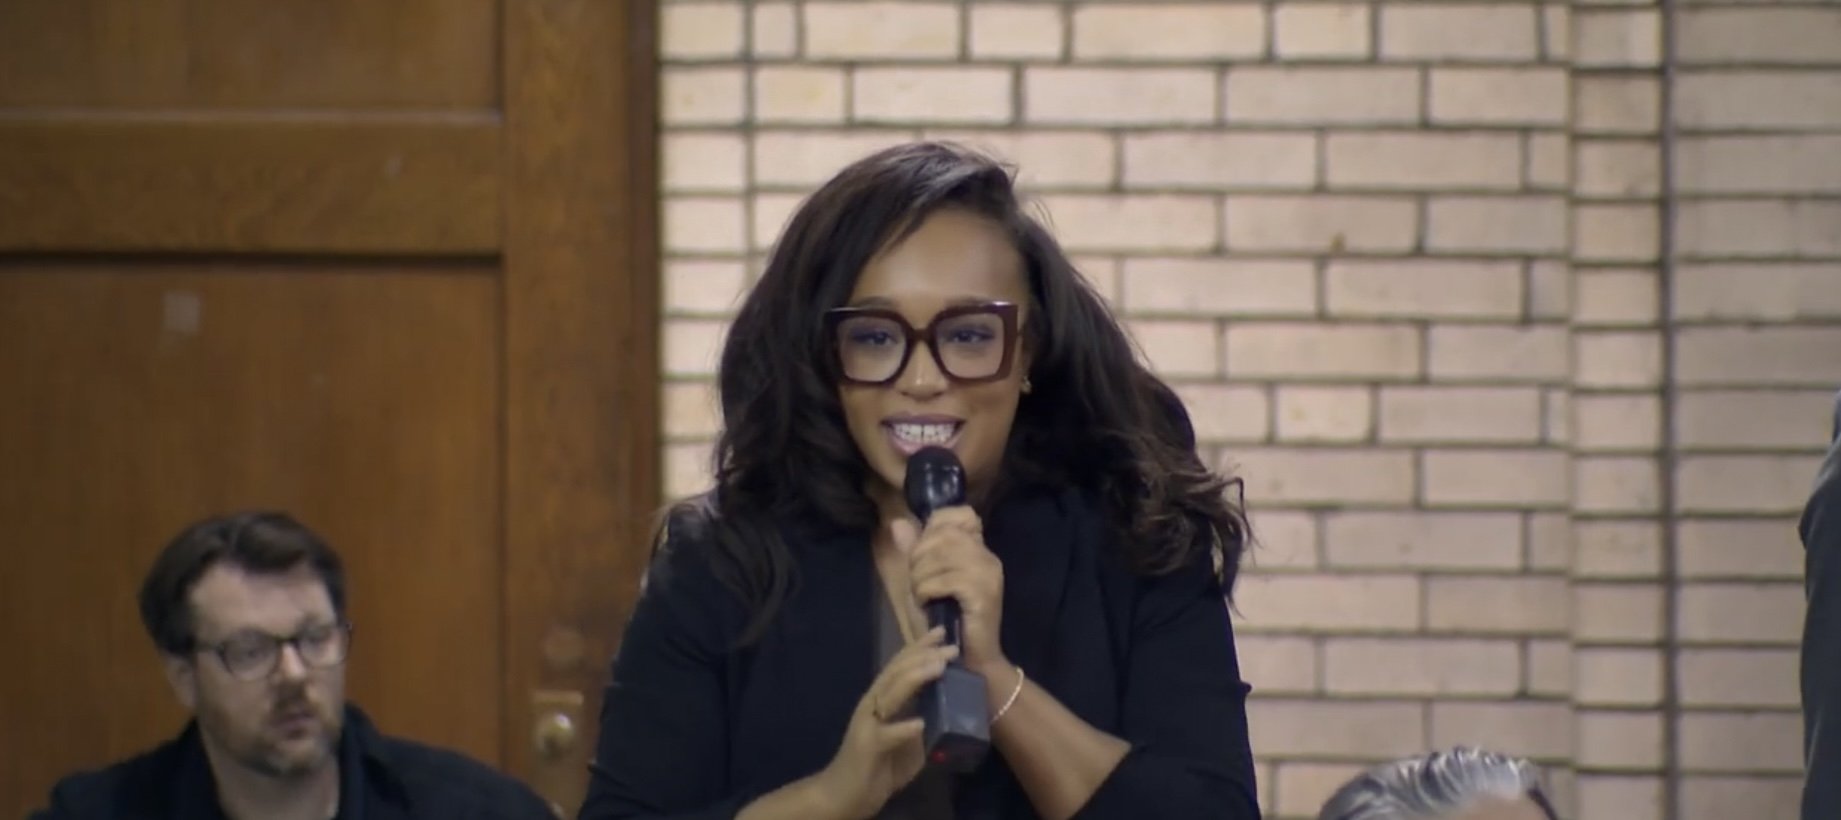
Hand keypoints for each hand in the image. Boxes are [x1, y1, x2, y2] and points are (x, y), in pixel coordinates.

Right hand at [812, 626, 955, 819]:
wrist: (844, 795)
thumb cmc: (877, 765)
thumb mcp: (907, 740)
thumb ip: (923, 722)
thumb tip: (950, 710)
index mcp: (882, 700)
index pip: (901, 666)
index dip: (920, 648)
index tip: (943, 632)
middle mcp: (873, 705)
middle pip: (897, 672)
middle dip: (923, 656)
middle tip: (949, 646)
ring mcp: (868, 724)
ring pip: (891, 694)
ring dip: (915, 679)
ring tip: (938, 668)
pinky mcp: (866, 747)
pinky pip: (886, 735)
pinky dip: (903, 728)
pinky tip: (919, 723)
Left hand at [892, 507, 1008, 676]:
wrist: (968, 661)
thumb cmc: (945, 624)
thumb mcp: (923, 582)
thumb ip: (914, 552)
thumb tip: (899, 523)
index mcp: (978, 549)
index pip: (961, 514)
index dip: (935, 527)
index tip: (924, 555)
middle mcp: (987, 556)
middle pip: (944, 533)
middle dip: (919, 556)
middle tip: (917, 583)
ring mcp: (988, 573)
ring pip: (942, 555)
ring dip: (920, 576)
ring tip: (921, 596)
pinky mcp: (983, 593)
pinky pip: (945, 579)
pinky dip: (927, 591)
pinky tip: (927, 604)